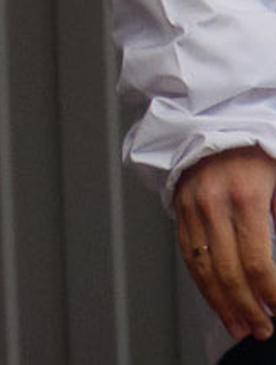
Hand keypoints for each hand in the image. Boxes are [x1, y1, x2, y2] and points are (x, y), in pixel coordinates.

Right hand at [175, 146, 275, 342]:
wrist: (216, 115)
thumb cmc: (257, 148)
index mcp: (244, 196)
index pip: (257, 262)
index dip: (271, 295)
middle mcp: (212, 202)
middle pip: (227, 270)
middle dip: (247, 308)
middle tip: (263, 330)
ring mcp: (190, 203)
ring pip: (203, 266)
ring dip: (221, 303)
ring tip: (239, 326)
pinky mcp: (178, 204)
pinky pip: (187, 251)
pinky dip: (201, 281)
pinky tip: (215, 298)